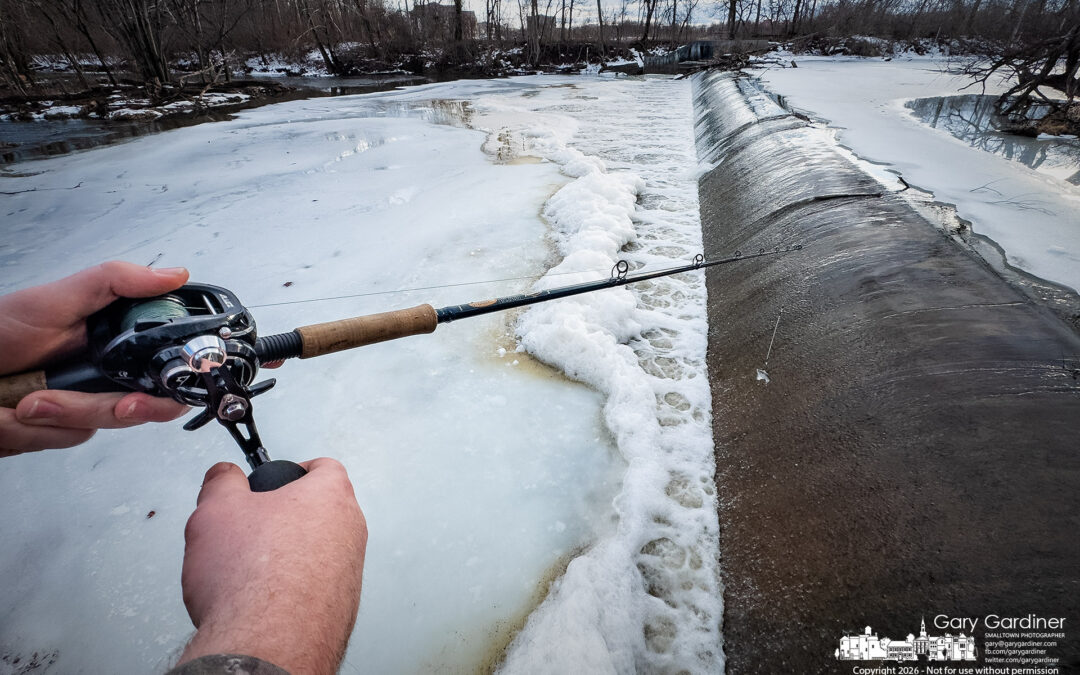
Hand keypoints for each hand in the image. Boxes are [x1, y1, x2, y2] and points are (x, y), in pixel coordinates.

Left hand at [0, 261, 191, 455]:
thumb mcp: (55, 301)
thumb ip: (114, 283)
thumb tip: (172, 275)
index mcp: (113, 343)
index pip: (162, 375)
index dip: (160, 395)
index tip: (135, 400)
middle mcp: (102, 375)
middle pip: (132, 410)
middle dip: (91, 410)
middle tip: (57, 401)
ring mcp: (78, 404)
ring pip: (91, 429)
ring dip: (51, 417)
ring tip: (20, 399)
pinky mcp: (52, 428)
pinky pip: (57, 441)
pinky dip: (29, 432)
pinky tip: (9, 413)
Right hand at [179, 459, 366, 674]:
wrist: (265, 642)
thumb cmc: (251, 578)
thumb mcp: (216, 510)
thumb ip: (222, 482)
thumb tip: (224, 476)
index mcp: (330, 496)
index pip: (324, 467)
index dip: (295, 470)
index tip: (277, 480)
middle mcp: (351, 530)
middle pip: (324, 509)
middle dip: (289, 515)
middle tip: (257, 527)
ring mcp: (351, 570)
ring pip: (322, 548)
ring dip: (292, 552)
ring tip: (255, 567)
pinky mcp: (343, 605)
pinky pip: (319, 584)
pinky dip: (296, 586)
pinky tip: (266, 597)